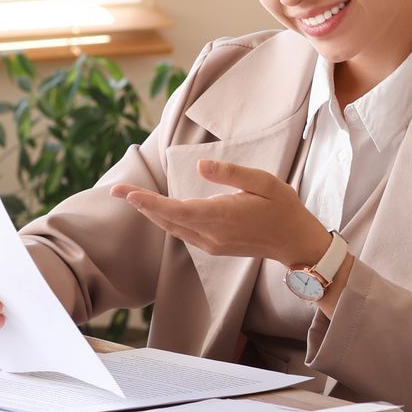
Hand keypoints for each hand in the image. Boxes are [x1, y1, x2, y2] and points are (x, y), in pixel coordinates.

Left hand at [111, 160, 331, 267]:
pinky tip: (160, 212)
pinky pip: (183, 233)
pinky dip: (167, 221)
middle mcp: (211, 234)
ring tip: (132, 198)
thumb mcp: (264, 182)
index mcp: (221, 216)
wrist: (296, 243)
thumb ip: (231, 174)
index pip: (175, 209)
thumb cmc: (283, 208)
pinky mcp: (215, 247)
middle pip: (167, 219)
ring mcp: (212, 243)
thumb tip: (200, 165)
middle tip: (116, 190)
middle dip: (141, 205)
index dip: (148, 201)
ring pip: (172, 228)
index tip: (126, 193)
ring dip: (152, 213)